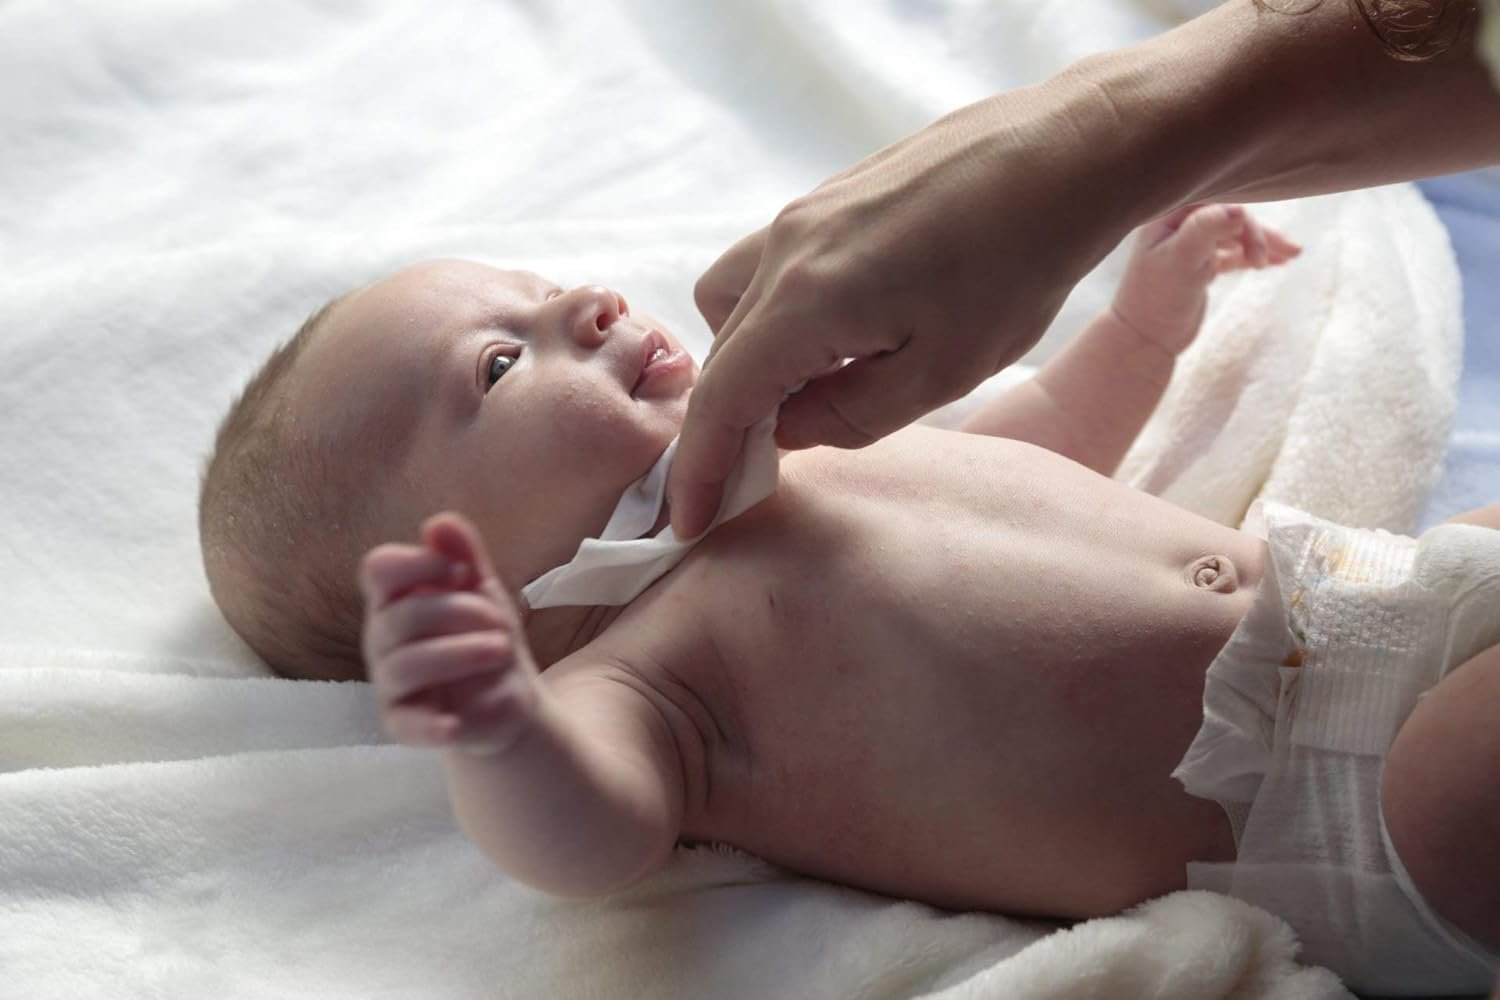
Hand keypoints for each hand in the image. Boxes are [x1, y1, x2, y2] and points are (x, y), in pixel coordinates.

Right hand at [359, 511, 540, 755]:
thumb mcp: (483, 590)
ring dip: (459, 653)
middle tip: (500, 622)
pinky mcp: (403, 724)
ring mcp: (390, 683)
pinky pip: (406, 725)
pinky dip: (429, 726)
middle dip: (459, 612)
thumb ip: (464, 556)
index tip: (459, 571)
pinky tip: (453, 723)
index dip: (417, 563)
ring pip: (406, 664)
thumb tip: (440, 522)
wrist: (507, 696)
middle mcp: (383, 639)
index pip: (378, 570)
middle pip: (401, 615)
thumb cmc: (484, 634)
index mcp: (396, 599)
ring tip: (501, 650)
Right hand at [668, 80, 1143, 539]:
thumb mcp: (943, 373)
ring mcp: (803, 213)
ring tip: (811, 394)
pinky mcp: (829, 196)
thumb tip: (787, 430)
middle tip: (756, 475)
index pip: (722, 400)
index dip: (698, 469)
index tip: (687, 522)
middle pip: (719, 354)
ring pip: (733, 303)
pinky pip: (770, 269)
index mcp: (805, 300)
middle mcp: (785, 249)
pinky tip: (847, 335)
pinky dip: (778, 318)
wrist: (1065, 151)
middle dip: (725, 421)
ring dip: (750, 360)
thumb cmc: (1019, 264)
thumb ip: (848, 417)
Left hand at [1110, 204, 1300, 356]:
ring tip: (1293, 255)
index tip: (1259, 244)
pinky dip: (1252, 257)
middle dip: (1258, 233)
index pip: (1217, 200)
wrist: (1143, 340)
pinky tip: (1277, 263)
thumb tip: (1240, 209)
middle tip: (1278, 256)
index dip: (1242, 217)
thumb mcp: (1182, 259)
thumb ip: (1206, 229)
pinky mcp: (1199, 266)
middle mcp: (1177, 225)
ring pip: (1235, 235)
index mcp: (1167, 214)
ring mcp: (1189, 245)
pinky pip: (1233, 253)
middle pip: (1229, 217)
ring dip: (1262, 244)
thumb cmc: (1156, 298)